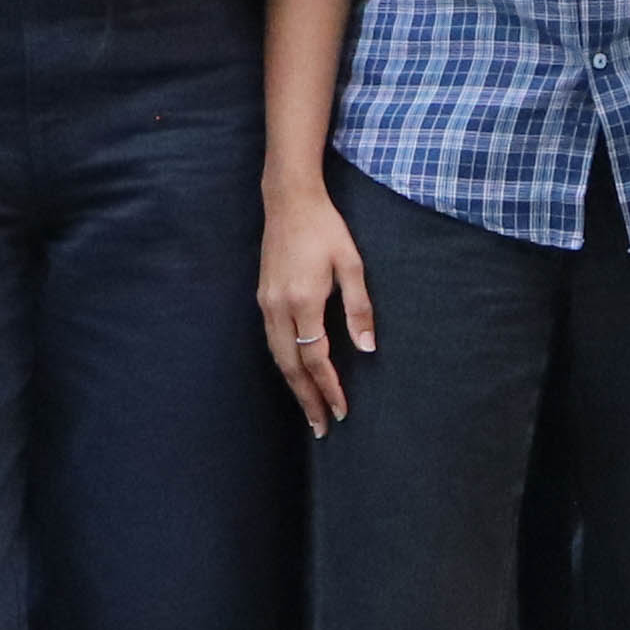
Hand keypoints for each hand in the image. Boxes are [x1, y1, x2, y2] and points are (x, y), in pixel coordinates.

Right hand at [258, 182, 374, 435]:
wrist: (288, 201)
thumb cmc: (326, 229)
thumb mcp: (351, 264)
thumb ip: (359, 308)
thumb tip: (367, 348)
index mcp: (303, 302)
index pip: (316, 359)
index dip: (329, 388)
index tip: (341, 411)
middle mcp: (278, 308)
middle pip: (291, 367)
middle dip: (307, 400)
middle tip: (322, 428)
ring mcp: (266, 304)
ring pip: (278, 357)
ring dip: (294, 387)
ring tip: (310, 410)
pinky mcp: (262, 298)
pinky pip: (272, 342)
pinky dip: (284, 365)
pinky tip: (295, 375)